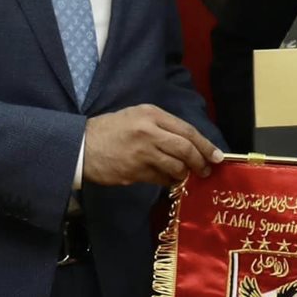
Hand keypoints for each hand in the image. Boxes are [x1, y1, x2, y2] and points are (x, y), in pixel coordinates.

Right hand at [82, 104, 221, 187]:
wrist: (79, 145)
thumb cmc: (110, 130)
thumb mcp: (136, 117)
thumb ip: (161, 127)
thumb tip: (188, 144)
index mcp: (151, 114)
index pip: (187, 130)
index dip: (205, 145)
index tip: (217, 156)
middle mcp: (149, 131)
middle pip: (185, 148)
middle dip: (200, 161)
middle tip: (206, 170)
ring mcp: (142, 153)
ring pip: (175, 166)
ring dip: (185, 174)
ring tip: (186, 177)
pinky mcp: (134, 171)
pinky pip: (160, 179)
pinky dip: (169, 182)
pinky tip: (170, 182)